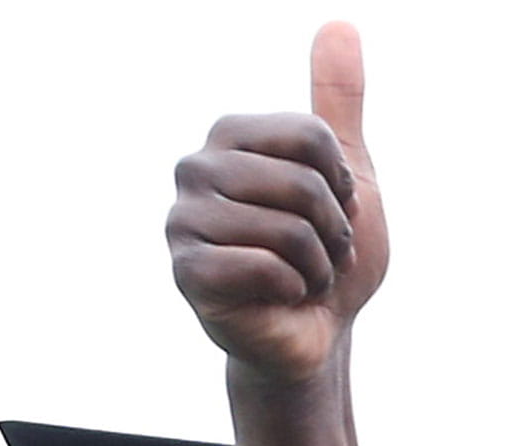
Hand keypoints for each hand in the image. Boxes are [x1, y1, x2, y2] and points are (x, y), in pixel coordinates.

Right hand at [167, 24, 387, 382]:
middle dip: (333, 230)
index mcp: (230, 136)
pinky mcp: (187, 271)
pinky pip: (264, 267)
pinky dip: (293, 290)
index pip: (314, 137)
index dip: (343, 183)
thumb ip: (337, 100)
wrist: (319, 330)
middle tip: (316, 251)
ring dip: (317, 265)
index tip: (330, 206)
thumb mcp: (346, 170)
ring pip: (289, 230)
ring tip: (299, 274)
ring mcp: (183, 219)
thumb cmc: (327, 251)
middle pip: (304, 185)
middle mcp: (196, 168)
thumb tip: (340, 24)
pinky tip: (278, 297)